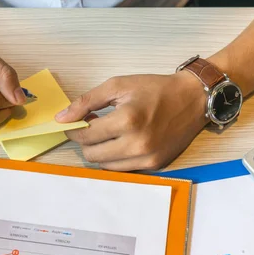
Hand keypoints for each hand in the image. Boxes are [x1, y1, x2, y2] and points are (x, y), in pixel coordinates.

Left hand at [56, 71, 207, 170]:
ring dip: (99, 151)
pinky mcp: (154, 166)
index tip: (74, 123)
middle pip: (92, 155)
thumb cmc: (154, 89)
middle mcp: (137, 144)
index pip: (86, 135)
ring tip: (107, 134)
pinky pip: (123, 169)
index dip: (74, 129)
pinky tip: (121, 142)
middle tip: (92, 126)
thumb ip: (86, 101)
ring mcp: (147, 158)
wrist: (193, 99)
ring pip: (105, 166)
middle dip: (85, 141)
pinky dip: (116, 158)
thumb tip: (61, 118)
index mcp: (127, 120)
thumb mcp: (118, 85)